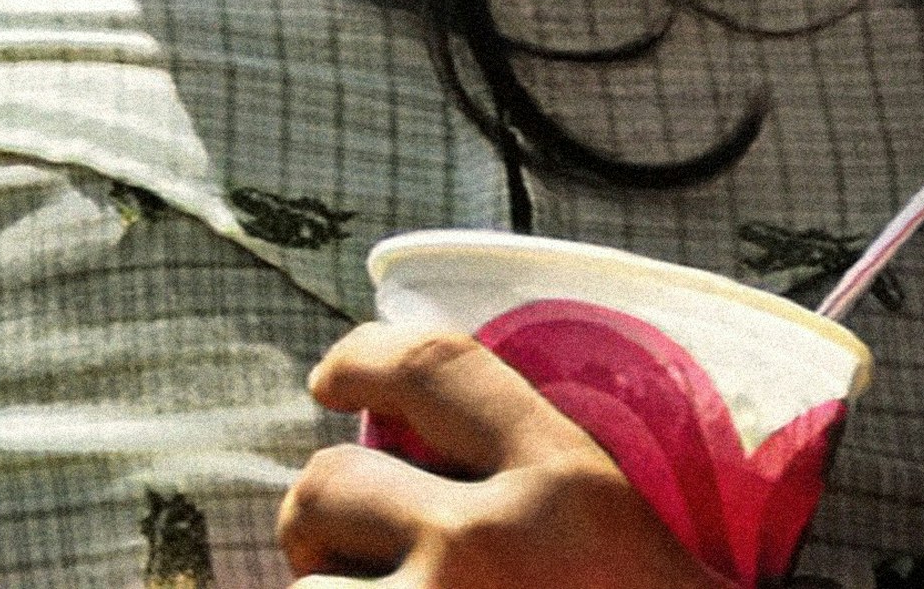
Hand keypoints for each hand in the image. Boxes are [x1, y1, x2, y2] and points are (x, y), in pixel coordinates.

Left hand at [280, 322, 726, 588]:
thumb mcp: (616, 524)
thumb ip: (534, 478)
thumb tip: (421, 450)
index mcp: (561, 474)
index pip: (433, 367)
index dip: (362, 357)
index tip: (330, 379)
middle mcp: (489, 539)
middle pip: (331, 480)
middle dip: (313, 520)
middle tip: (335, 550)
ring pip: (306, 586)